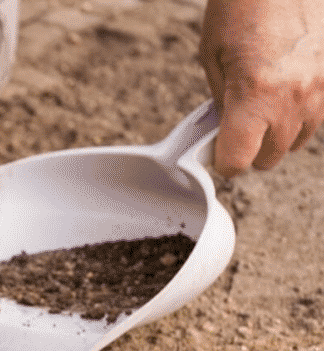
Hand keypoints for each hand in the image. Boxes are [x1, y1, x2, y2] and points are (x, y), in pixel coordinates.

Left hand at [199, 0, 323, 176]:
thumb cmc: (244, 5)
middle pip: (270, 157)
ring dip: (278, 130)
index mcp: (255, 95)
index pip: (239, 160)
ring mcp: (322, 89)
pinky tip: (287, 85)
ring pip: (297, 140)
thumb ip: (219, 102)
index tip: (218, 150)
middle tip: (238, 121)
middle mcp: (295, 98)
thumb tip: (221, 133)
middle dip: (250, 146)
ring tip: (265, 97)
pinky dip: (301, 110)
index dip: (224, 159)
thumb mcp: (213, 55)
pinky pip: (318, 114)